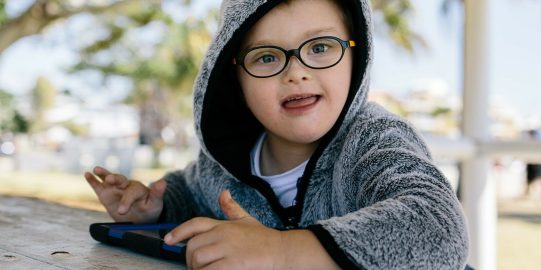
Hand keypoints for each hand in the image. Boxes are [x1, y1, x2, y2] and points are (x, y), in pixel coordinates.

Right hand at [84, 166, 165, 222]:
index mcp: (138, 188)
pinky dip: (93, 181)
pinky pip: (98, 186)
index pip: (132, 192)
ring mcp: (115, 189)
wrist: (142, 217)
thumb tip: (163, 182)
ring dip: (104, 174)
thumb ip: (158, 193)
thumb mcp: (155, 203)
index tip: (122, 211)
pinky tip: (87, 174)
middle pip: (120, 180)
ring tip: (96, 170)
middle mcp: (126, 186)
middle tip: (110, 180)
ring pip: (109, 180)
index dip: (126, 200)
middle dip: (115, 179)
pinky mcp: (106, 194)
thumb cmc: (150, 208)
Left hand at [164, 190, 285, 269]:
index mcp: (223, 224)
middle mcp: (222, 234)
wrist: (282, 250)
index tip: (168, 240)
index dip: (178, 232)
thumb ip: (231, 209)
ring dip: (196, 269)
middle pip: (193, 246)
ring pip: (197, 260)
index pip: (195, 224)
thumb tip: (224, 193)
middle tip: (197, 267)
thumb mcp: (247, 220)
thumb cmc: (263, 238)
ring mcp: (227, 249)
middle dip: (190, 260)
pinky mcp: (232, 264)